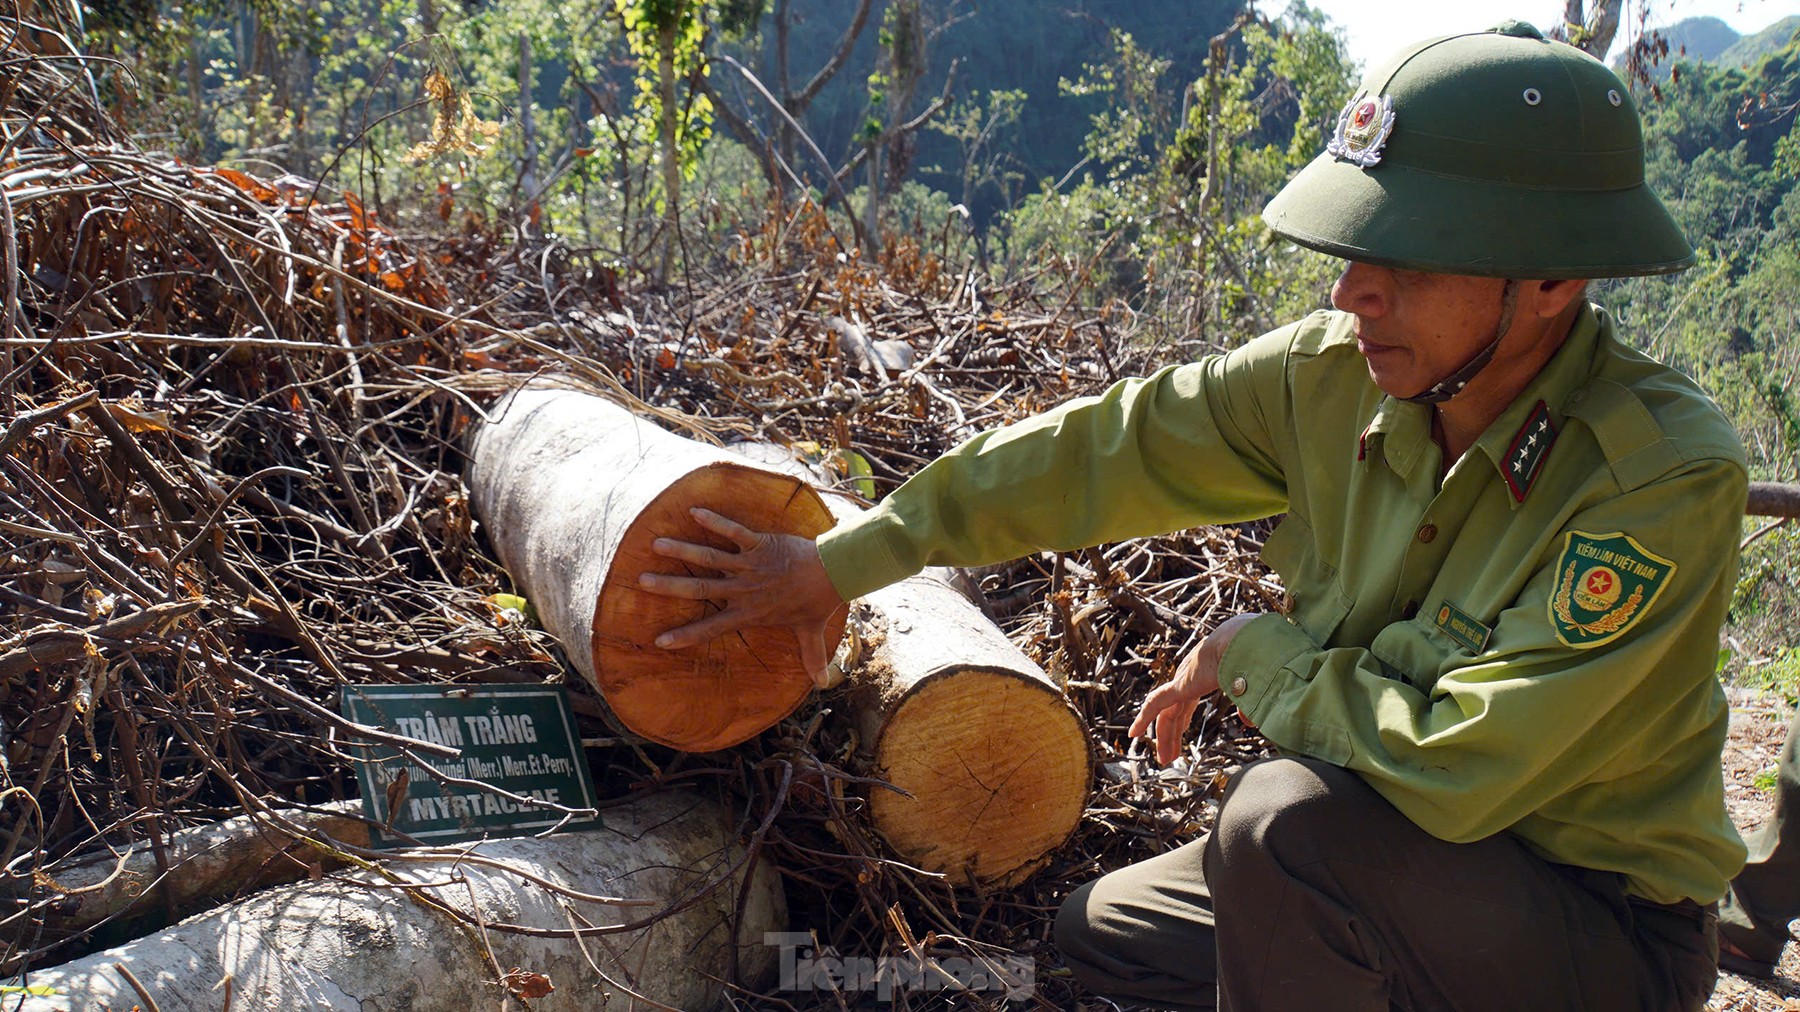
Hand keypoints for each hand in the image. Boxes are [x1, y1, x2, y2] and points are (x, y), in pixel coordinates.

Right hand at [637, 507, 847, 687]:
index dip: (686, 636)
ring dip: (683, 550)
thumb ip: (811, 657)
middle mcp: (745, 590)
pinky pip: (734, 531)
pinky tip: (695, 511)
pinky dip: (715, 521)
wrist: (834, 573)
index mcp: (750, 613)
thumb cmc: (818, 602)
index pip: (712, 628)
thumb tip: (823, 684)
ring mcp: (750, 565)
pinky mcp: (760, 543)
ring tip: (657, 544)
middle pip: (701, 589)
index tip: (660, 641)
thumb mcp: (811, 632)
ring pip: (710, 558)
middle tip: (642, 580)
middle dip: (669, 586)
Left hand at [1128, 612, 1262, 764]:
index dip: (1183, 719)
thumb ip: (1246, 704)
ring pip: (1167, 715)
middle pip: (1176, 712)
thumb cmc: (1255, 656)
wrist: (1248, 641)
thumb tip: (1247, 723)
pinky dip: (1143, 719)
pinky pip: (1156, 705)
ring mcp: (1183, 681)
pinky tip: (1133, 733)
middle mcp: (1189, 677)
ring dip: (1164, 737)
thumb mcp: (1251, 686)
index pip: (1187, 702)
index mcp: (1205, 674)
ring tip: (1163, 758)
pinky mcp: (1180, 686)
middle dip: (1173, 733)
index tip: (1183, 731)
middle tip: (1171, 754)